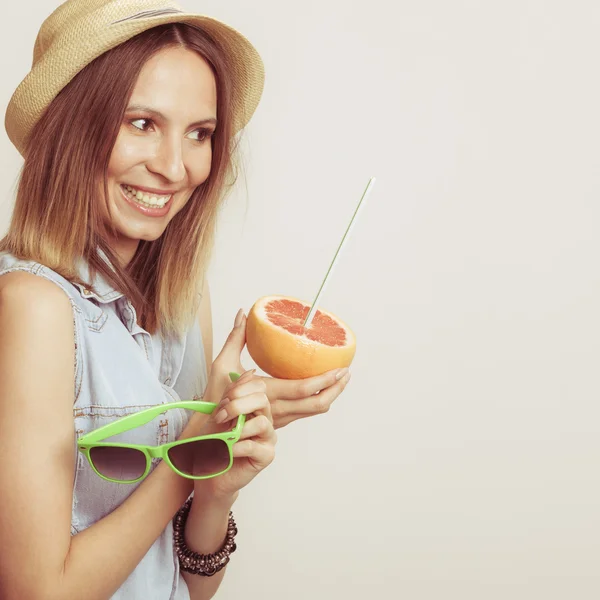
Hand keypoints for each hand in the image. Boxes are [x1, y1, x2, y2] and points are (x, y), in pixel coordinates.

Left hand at [193, 369, 276, 501]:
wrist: (209, 472)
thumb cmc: (213, 443)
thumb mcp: (220, 414)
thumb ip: (232, 395)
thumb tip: (250, 372)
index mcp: (255, 407)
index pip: (258, 386)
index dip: (238, 390)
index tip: (220, 405)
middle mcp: (265, 419)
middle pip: (262, 399)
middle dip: (238, 405)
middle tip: (220, 418)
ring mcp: (268, 438)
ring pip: (262, 422)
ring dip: (238, 429)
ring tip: (224, 438)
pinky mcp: (266, 456)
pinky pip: (254, 446)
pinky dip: (236, 447)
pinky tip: (227, 451)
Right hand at [202, 307, 351, 428]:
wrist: (211, 429)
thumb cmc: (215, 395)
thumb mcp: (222, 364)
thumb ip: (235, 337)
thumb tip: (243, 313)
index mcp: (266, 394)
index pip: (304, 389)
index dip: (326, 381)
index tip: (341, 368)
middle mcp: (277, 410)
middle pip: (317, 404)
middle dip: (336, 390)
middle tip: (346, 373)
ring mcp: (280, 419)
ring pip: (314, 411)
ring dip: (330, 396)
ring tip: (339, 379)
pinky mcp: (280, 422)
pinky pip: (305, 412)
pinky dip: (317, 400)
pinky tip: (321, 387)